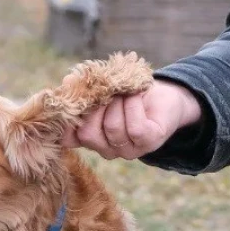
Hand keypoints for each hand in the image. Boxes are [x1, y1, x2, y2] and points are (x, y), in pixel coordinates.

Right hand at [63, 80, 202, 159]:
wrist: (164, 95)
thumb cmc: (129, 92)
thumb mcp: (104, 90)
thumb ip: (84, 91)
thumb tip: (68, 80)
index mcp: (92, 138)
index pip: (68, 139)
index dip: (66, 119)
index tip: (72, 97)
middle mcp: (108, 150)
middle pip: (88, 134)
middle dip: (96, 106)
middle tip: (107, 90)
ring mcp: (129, 150)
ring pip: (112, 128)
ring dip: (118, 102)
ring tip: (124, 91)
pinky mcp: (149, 143)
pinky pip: (134, 128)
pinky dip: (133, 106)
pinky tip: (136, 95)